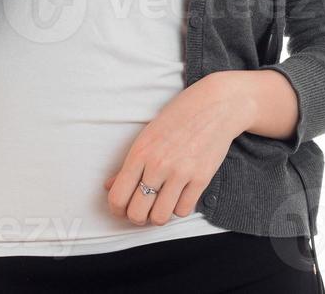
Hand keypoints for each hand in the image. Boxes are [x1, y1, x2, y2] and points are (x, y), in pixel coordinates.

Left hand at [101, 72, 249, 226]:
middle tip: (142, 210)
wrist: (215, 106)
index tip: (122, 210)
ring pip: (160, 217)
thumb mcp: (147, 135)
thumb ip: (128, 165)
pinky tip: (179, 196)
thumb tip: (109, 186)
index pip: (118, 196)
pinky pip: (183, 210)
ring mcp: (181, 172)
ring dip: (159, 216)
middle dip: (137, 217)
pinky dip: (179, 208)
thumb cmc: (178, 118)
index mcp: (140, 152)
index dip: (117, 210)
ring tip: (161, 204)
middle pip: (137, 213)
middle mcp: (158, 164)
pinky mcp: (201, 179)